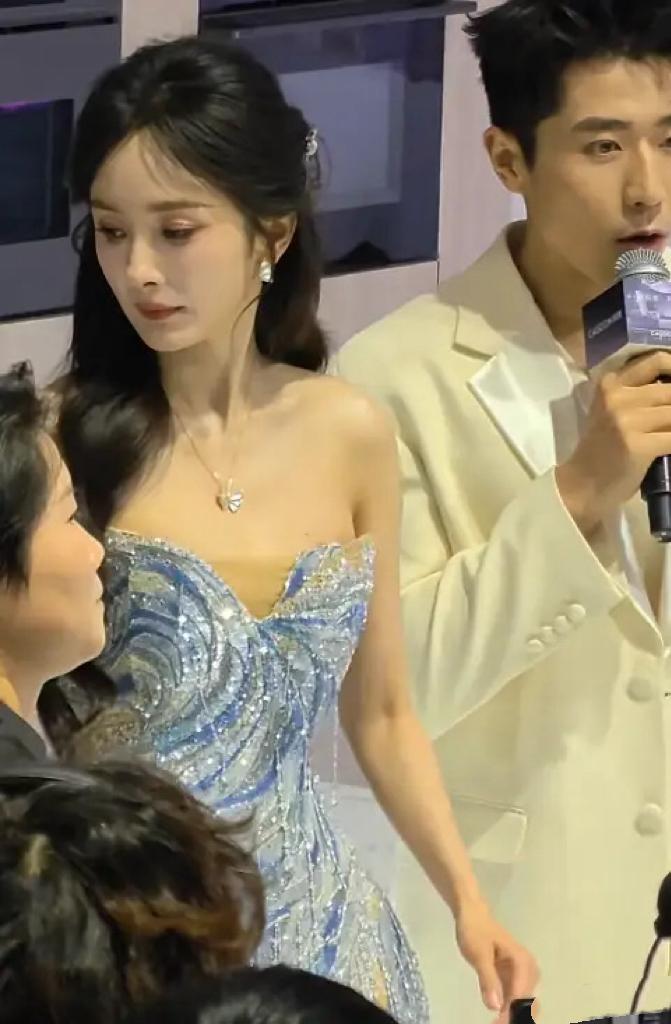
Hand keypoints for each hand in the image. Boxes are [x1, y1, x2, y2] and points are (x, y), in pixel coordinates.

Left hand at [455, 901, 538, 1023]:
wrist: (472, 915)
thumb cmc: (475, 931)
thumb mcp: (479, 954)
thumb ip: (488, 979)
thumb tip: (496, 1006)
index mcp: (522, 962)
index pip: (521, 996)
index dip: (512, 1014)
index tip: (498, 1023)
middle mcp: (527, 970)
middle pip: (529, 1003)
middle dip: (517, 1017)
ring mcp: (521, 975)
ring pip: (524, 1004)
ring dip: (514, 1016)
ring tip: (496, 1023)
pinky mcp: (512, 978)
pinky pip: (515, 999)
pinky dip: (509, 1011)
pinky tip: (498, 1019)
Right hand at [556, 351, 670, 534]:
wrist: (582, 485)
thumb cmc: (602, 450)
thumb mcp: (613, 412)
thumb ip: (640, 395)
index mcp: (610, 383)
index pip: (657, 361)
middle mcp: (617, 397)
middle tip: (668, 422)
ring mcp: (626, 420)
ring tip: (667, 433)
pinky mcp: (637, 445)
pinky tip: (669, 450)